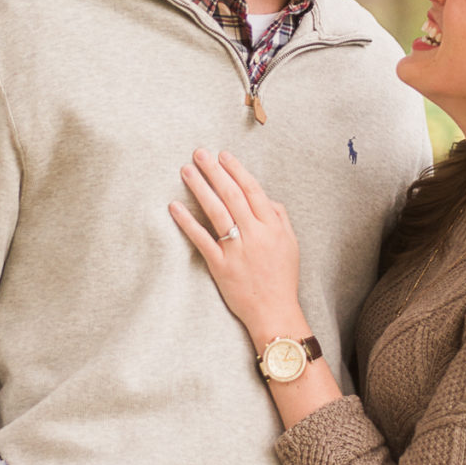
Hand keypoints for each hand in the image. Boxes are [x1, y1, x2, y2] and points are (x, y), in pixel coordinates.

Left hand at [170, 149, 306, 341]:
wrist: (274, 311)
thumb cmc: (283, 278)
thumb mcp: (291, 244)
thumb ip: (280, 218)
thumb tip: (267, 198)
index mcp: (272, 226)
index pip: (253, 190)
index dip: (237, 171)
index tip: (224, 155)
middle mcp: (254, 234)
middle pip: (232, 196)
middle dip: (215, 172)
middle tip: (200, 153)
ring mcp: (236, 249)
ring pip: (216, 212)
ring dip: (201, 189)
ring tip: (187, 171)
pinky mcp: (219, 265)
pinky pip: (201, 239)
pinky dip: (187, 222)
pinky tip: (175, 206)